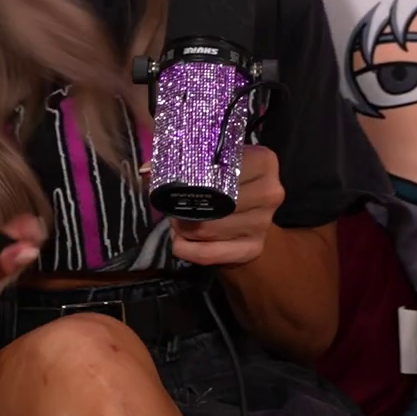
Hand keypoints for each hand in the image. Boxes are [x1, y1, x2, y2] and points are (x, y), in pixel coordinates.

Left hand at [171, 145, 285, 266]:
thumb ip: (181, 161)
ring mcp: (263, 223)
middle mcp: (269, 192)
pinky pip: (206, 254)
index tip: (177, 181)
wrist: (252, 218)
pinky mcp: (252, 249)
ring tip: (178, 223)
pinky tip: (182, 242)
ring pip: (206, 229)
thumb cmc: (227, 185)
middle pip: (214, 201)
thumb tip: (147, 170)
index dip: (191, 175)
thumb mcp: (212, 165)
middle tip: (172, 208)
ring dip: (183, 228)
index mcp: (263, 161)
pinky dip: (186, 249)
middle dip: (184, 207)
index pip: (221, 166)